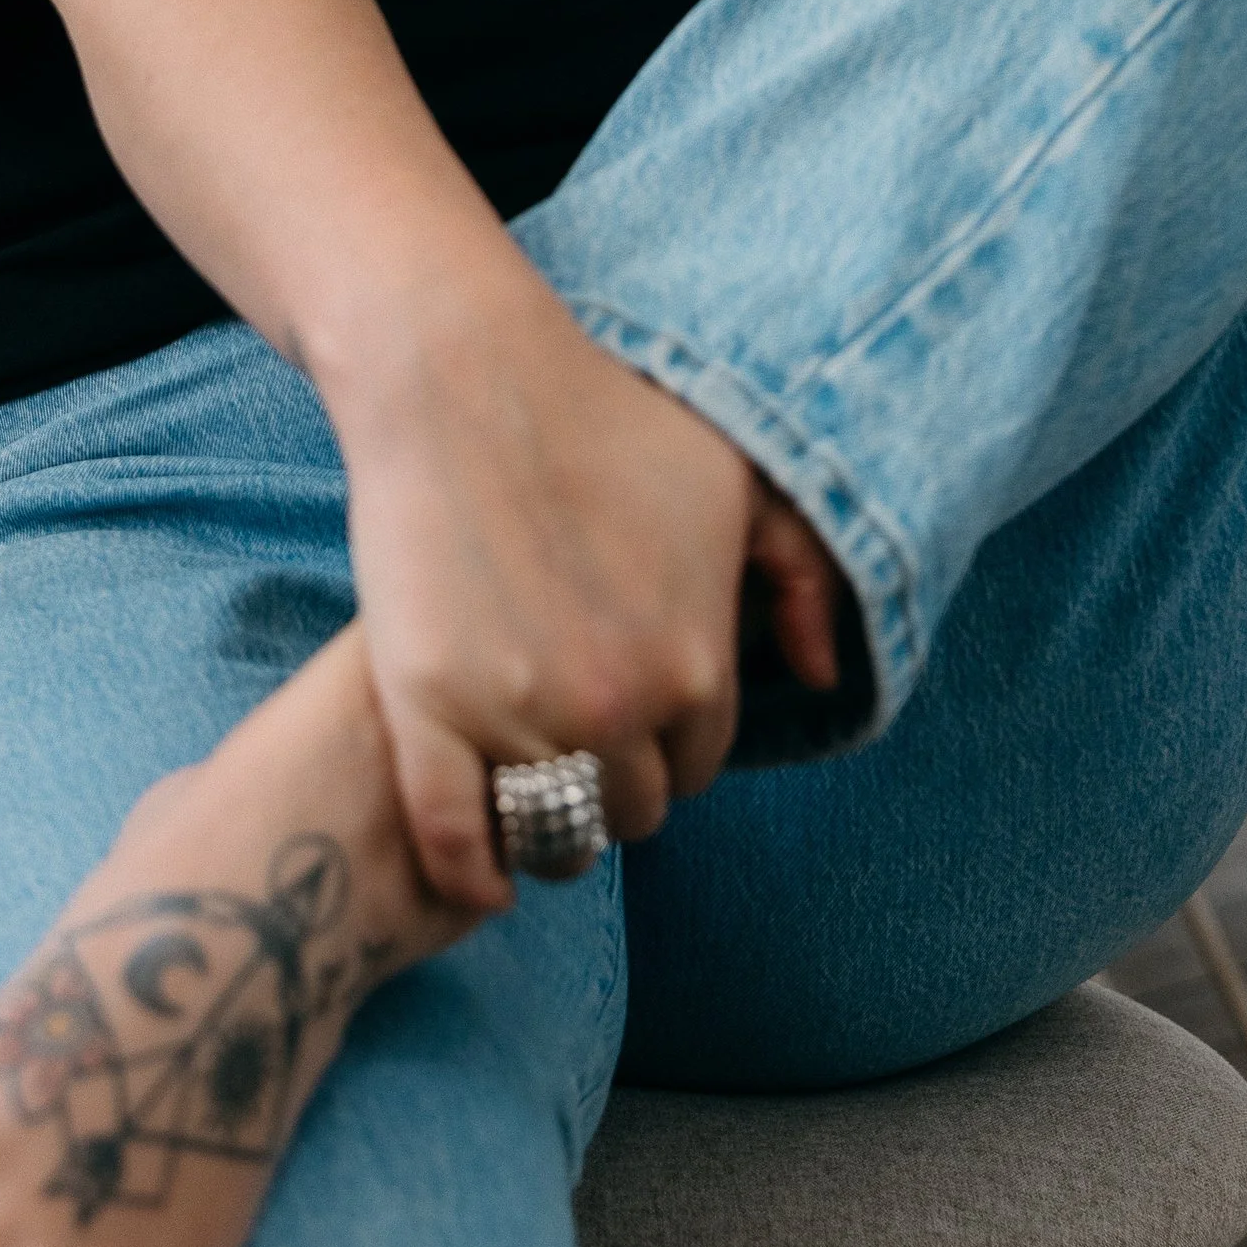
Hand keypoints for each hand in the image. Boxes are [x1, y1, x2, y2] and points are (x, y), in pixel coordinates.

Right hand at [329, 268, 846, 909]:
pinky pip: (454, 837)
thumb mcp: (731, 479)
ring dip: (546, 826)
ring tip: (524, 788)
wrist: (461, 377)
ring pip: (553, 834)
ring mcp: (518, 715)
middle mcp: (618, 709)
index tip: (625, 713)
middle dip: (609, 783)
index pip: (697, 768)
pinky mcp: (426, 709)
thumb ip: (798, 574)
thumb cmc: (599, 413)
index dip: (663, 744)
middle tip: (570, 740)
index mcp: (696, 669)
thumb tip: (819, 673)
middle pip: (631, 812)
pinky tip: (479, 870)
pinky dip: (467, 869)